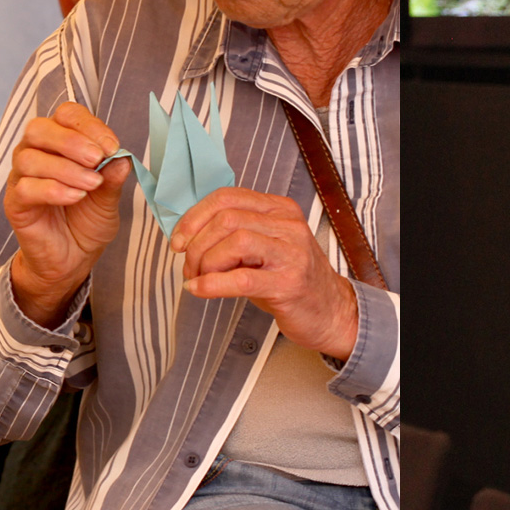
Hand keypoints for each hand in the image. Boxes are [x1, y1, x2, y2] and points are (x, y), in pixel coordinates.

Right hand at [2, 102, 131, 324]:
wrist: (73, 258)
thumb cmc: (87, 221)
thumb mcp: (108, 199)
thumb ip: (113, 178)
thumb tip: (122, 157)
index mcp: (59, 143)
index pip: (66, 116)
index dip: (89, 126)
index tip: (112, 146)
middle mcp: (35, 154)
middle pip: (39, 129)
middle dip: (71, 141)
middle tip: (97, 159)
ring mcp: (21, 178)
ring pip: (30, 158)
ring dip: (65, 168)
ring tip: (92, 184)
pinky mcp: (15, 203)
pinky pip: (26, 188)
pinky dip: (53, 190)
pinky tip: (75, 197)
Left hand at [169, 188, 359, 361]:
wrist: (331, 312)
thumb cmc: (289, 279)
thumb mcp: (264, 247)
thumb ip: (234, 235)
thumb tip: (187, 235)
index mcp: (279, 209)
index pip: (227, 198)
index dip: (194, 217)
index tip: (178, 240)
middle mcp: (288, 226)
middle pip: (227, 219)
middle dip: (196, 245)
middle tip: (189, 267)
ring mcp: (291, 254)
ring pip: (234, 242)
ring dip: (205, 263)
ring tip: (198, 279)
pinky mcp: (289, 284)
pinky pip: (241, 279)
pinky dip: (212, 285)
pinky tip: (199, 290)